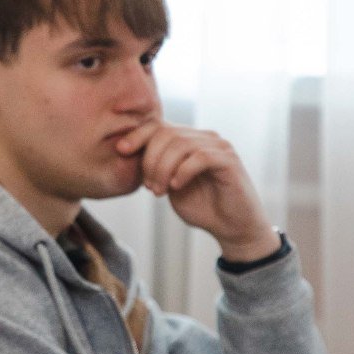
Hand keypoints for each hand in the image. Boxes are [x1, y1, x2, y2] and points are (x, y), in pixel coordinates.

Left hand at [110, 118, 277, 264]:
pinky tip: (176, 187)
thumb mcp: (170, 186)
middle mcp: (204, 137)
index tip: (121, 150)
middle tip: (149, 187)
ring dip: (164, 168)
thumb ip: (155, 168)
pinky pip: (200, 157)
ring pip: (181, 144)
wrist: (233, 228)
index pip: (159, 125)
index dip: (138, 134)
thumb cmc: (202, 207)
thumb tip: (128, 152)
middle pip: (167, 132)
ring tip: (160, 191)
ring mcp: (219, 146)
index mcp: (189, 140)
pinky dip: (183, 171)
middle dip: (150, 160)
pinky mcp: (229, 160)